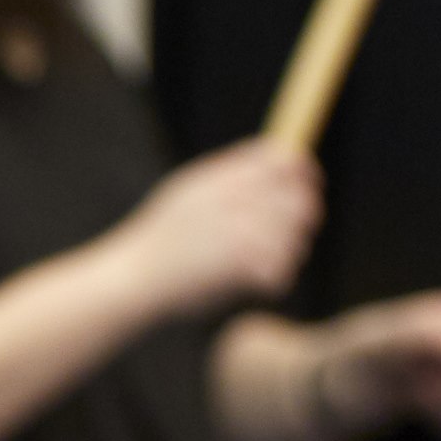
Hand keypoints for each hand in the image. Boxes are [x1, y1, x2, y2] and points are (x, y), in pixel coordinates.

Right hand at [115, 138, 321, 317]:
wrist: (130, 278)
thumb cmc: (158, 242)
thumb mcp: (184, 195)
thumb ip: (226, 178)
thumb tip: (277, 163)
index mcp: (213, 177)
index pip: (276, 158)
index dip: (301, 168)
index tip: (309, 182)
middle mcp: (225, 197)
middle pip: (294, 195)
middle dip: (306, 213)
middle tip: (302, 229)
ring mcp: (231, 227)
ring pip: (292, 235)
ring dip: (291, 250)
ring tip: (273, 261)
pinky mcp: (235, 261)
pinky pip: (280, 266)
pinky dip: (277, 277)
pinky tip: (263, 282)